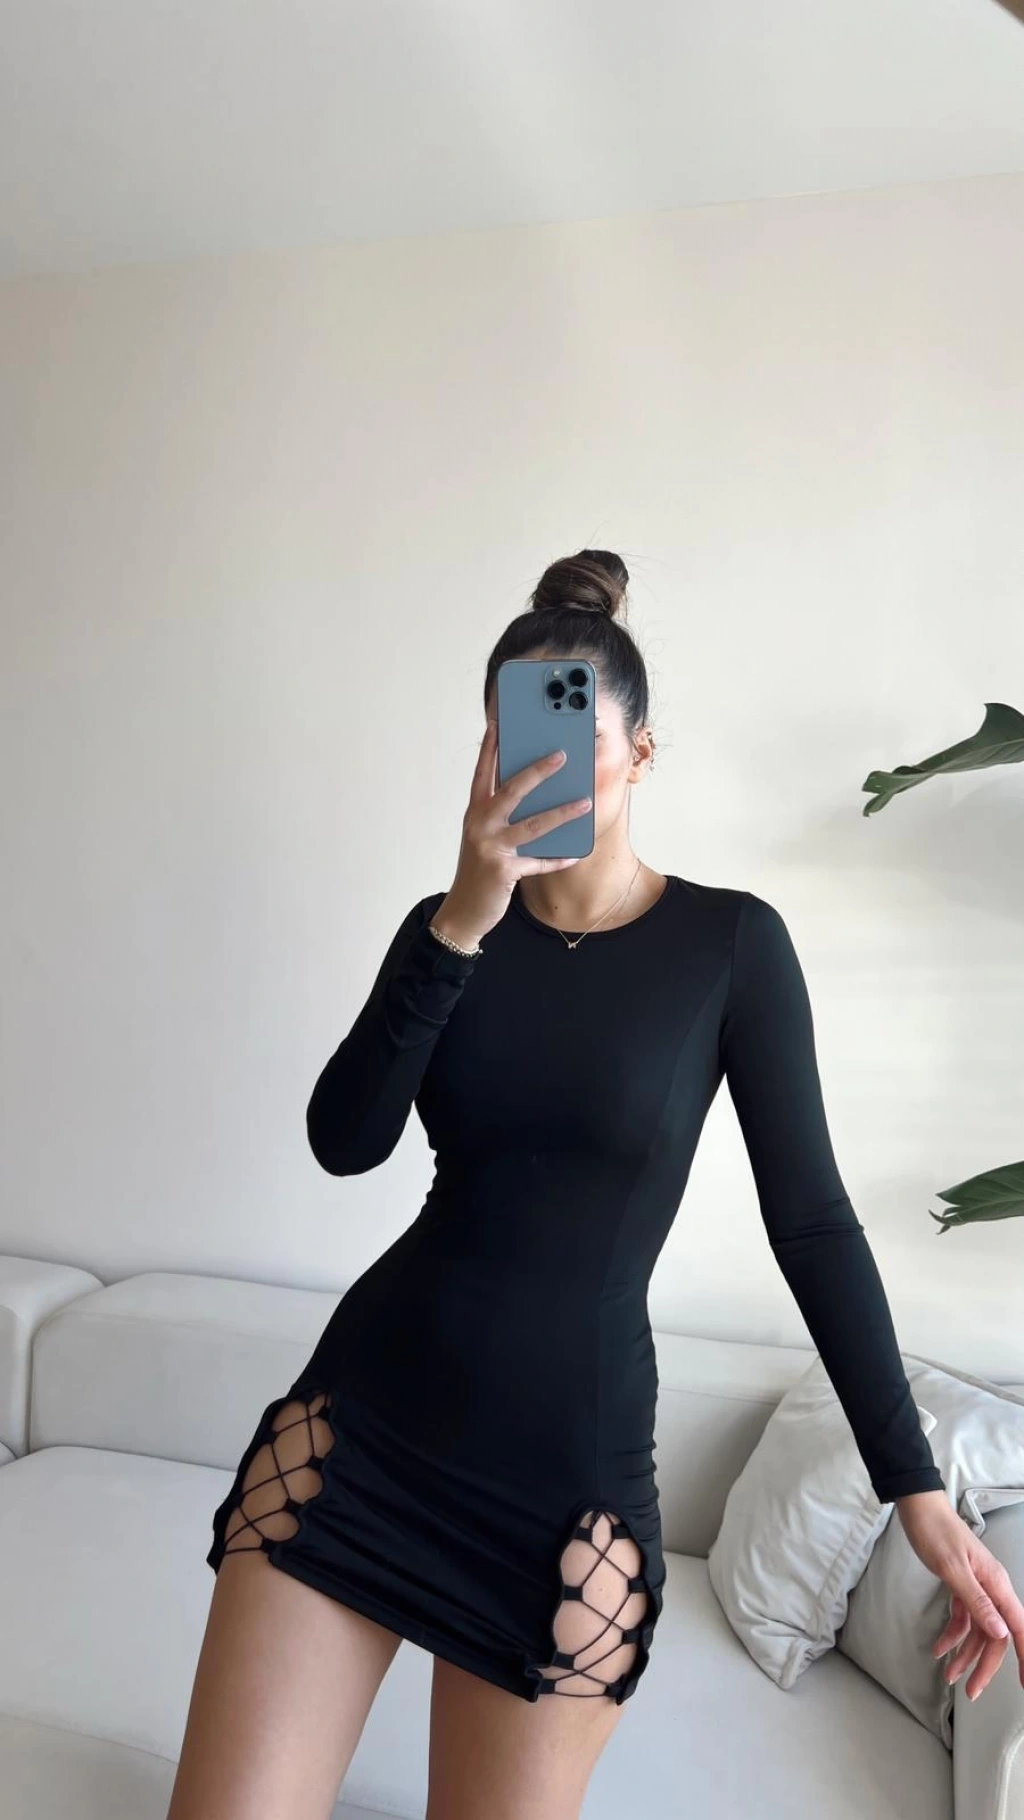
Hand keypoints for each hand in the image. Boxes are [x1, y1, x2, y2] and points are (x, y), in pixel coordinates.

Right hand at [431, 718, 591, 948]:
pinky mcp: (503, 871)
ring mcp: (490, 847)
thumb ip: (501, 816)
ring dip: (562, 813)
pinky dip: (558, 859)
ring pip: (533, 825)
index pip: (482, 773)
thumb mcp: (483, 837)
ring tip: (585, 803)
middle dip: (538, 771)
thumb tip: (536, 796)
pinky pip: (539, 862)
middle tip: (561, 755)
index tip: (499, 724)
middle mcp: (480, 825)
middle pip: (512, 790)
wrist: (463, 910)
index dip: (489, 749)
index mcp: (475, 812)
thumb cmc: (478, 869)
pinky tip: (575, 854)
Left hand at [896, 1489, 1023, 1700]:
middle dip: (985, 1666)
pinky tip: (939, 1648)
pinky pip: (963, 1618)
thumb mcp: (952, 1568)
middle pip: (996, 1636)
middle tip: (971, 1692)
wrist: (918, 1507)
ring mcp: (976, 1588)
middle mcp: (990, 1588)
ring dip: (965, 1654)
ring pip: (978, 1631)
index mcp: (995, 1584)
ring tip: (949, 1675)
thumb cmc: (935, 1532)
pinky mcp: (961, 1586)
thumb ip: (976, 1601)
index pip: (1017, 1627)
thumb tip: (1000, 1631)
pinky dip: (953, 1634)